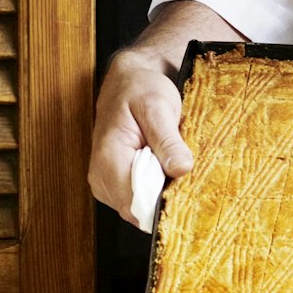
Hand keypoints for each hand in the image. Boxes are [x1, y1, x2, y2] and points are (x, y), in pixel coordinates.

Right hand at [87, 0, 242, 219]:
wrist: (129, 81)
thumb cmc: (141, 89)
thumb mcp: (158, 107)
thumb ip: (168, 139)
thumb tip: (182, 169)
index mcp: (109, 161)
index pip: (136, 204)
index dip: (164, 204)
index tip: (190, 193)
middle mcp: (102, 180)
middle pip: (139, 211)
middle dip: (166, 201)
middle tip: (190, 179)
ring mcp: (107, 186)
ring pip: (141, 210)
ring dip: (163, 196)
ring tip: (177, 169)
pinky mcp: (117, 187)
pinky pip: (140, 202)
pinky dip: (158, 191)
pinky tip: (169, 172)